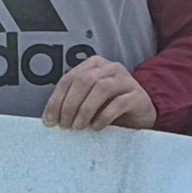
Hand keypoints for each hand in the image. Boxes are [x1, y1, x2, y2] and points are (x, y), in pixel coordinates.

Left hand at [42, 55, 158, 130]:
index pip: (69, 78)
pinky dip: (104, 116)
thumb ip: (73, 102)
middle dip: (70, 104)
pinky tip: (96, 127)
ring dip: (85, 109)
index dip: (56, 99)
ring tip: (79, 126)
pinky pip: (119, 103)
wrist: (141, 115)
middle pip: (84, 81)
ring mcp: (126, 80)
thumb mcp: (89, 101)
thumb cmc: (110, 108)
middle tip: (65, 125)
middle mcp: (110, 68)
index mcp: (94, 65)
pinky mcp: (137, 96)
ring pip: (101, 88)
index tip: (50, 120)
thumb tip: (51, 119)